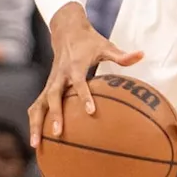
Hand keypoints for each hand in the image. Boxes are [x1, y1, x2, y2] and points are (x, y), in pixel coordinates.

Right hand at [27, 4, 143, 147]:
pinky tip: (36, 140)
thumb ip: (122, 55)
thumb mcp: (106, 46)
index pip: (79, 83)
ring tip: (35, 145)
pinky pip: (37, 106)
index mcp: (75, 66)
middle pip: (52, 96)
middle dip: (55, 115)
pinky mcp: (46, 87)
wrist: (66, 31)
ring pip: (38, 104)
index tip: (90, 112)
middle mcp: (60, 76)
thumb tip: (141, 55)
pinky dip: (35, 122)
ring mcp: (50, 82)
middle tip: (58, 133)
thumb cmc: (89, 41)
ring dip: (36, 124)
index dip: (85, 96)